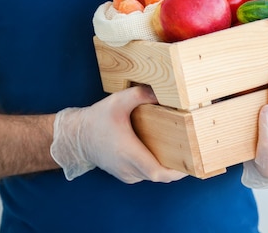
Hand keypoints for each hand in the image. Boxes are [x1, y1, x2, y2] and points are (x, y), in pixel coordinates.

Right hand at [50, 85, 186, 183]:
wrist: (77, 136)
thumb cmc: (97, 119)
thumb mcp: (118, 101)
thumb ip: (141, 94)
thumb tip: (162, 92)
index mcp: (128, 153)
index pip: (157, 172)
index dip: (176, 171)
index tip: (189, 163)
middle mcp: (128, 168)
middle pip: (159, 176)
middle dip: (176, 167)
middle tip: (190, 152)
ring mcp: (126, 174)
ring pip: (152, 175)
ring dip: (165, 167)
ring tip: (179, 150)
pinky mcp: (125, 174)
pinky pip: (145, 174)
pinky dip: (155, 166)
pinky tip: (161, 152)